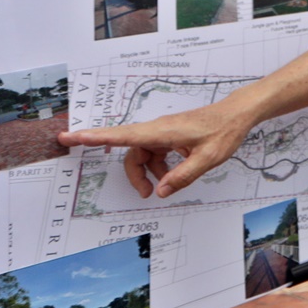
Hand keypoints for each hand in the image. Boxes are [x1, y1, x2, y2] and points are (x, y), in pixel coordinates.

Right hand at [60, 104, 253, 198]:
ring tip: (163, 186)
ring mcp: (163, 132)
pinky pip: (155, 152)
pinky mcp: (169, 135)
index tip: (70, 137)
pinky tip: (172, 174)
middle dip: (135, 174)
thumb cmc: (223, 131)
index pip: (121, 135)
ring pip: (143, 154)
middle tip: (146, 193)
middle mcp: (158, 129)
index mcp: (161, 131)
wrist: (236, 114)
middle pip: (132, 153)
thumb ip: (183, 176)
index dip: (94, 137)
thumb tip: (161, 191)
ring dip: (149, 172)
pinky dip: (159, 166)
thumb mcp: (208, 158)